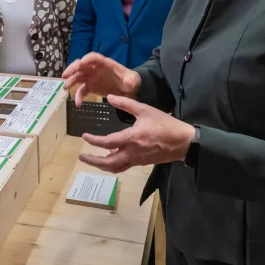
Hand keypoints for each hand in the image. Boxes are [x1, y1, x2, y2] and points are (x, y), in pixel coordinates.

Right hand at [61, 53, 140, 106]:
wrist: (129, 90)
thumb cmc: (130, 81)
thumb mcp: (133, 81)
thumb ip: (131, 81)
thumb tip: (129, 82)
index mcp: (106, 64)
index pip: (94, 58)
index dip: (87, 59)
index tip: (80, 63)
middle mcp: (96, 69)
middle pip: (81, 65)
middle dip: (72, 69)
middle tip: (65, 76)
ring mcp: (92, 78)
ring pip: (78, 76)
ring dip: (71, 81)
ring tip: (65, 88)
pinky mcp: (91, 87)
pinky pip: (82, 90)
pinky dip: (78, 96)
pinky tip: (78, 103)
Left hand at [78, 95, 193, 172]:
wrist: (183, 142)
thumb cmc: (165, 124)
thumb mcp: (145, 110)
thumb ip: (126, 103)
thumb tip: (109, 97)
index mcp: (131, 138)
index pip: (106, 143)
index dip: (93, 140)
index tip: (84, 136)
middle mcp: (132, 153)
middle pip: (107, 163)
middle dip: (93, 161)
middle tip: (81, 155)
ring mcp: (136, 160)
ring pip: (115, 168)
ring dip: (101, 165)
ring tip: (92, 160)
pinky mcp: (141, 163)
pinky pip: (123, 166)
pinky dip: (113, 164)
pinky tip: (110, 157)